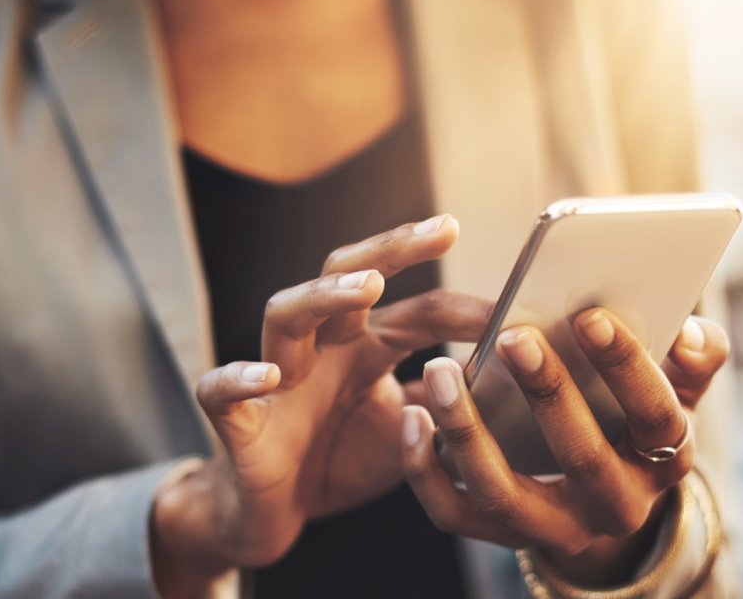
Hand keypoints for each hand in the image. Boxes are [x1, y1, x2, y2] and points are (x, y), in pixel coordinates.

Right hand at [150, 215, 492, 593]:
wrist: (273, 515)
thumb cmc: (340, 460)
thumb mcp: (411, 432)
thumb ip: (449, 404)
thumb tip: (512, 380)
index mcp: (365, 346)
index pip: (419, 310)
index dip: (467, 308)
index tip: (520, 306)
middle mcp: (321, 348)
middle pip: (346, 275)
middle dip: (392, 248)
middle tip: (443, 228)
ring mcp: (276, 379)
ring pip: (285, 314)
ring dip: (324, 295)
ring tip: (369, 286)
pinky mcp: (238, 423)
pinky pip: (221, 391)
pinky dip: (239, 378)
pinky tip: (268, 375)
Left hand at [400, 309, 730, 583]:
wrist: (604, 491)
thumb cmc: (634, 415)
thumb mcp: (677, 389)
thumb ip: (695, 358)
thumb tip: (693, 333)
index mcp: (664, 461)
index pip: (655, 417)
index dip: (627, 367)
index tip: (590, 316)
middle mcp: (614, 507)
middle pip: (581, 457)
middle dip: (548, 393)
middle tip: (514, 334)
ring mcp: (555, 528)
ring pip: (504, 494)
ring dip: (467, 431)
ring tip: (440, 370)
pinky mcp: (501, 535)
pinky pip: (454, 513)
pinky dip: (425, 470)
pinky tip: (412, 415)